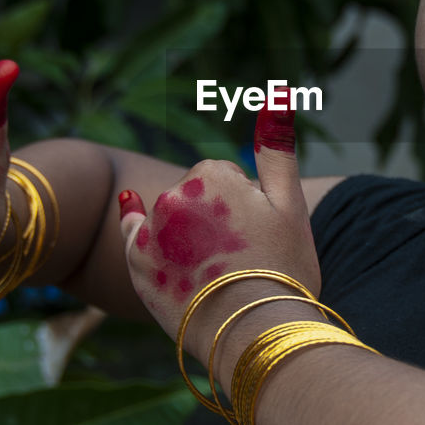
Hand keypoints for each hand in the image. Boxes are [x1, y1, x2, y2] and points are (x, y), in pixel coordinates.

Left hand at [118, 105, 320, 354]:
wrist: (255, 336)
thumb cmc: (282, 270)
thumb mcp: (289, 205)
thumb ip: (277, 146)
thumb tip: (278, 88)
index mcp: (212, 175)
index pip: (221, 177)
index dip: (242, 206)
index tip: (255, 236)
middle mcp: (173, 196)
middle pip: (193, 197)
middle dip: (211, 220)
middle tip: (239, 259)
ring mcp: (150, 233)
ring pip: (168, 219)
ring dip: (185, 237)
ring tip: (214, 275)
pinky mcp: (135, 265)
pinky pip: (134, 236)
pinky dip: (143, 235)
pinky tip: (152, 234)